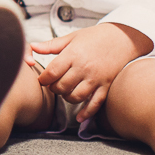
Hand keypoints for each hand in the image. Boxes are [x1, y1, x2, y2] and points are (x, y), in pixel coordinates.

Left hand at [29, 22, 151, 121]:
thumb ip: (51, 45)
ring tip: (65, 92)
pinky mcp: (105, 86)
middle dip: (54, 89)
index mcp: (73, 54)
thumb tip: (32, 47)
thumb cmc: (95, 37)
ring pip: (75, 97)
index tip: (42, 79)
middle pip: (62, 86)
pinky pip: (95, 104)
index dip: (43, 79)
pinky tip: (80, 117)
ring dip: (66, 98)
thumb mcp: (72, 37)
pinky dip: (86, 113)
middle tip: (53, 85)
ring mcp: (96, 78)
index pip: (52, 72)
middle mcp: (84, 68)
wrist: (122, 38)